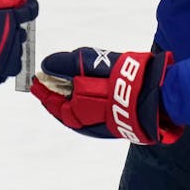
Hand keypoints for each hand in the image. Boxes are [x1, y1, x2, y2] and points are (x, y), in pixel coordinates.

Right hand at [0, 0, 36, 93]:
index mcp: (7, 15)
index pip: (29, 9)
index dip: (29, 6)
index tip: (26, 5)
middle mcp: (11, 33)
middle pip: (19, 30)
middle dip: (9, 28)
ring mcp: (9, 51)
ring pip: (16, 47)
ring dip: (6, 44)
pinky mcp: (3, 68)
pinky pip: (14, 64)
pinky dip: (5, 61)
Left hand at [30, 47, 181, 144]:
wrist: (153, 96)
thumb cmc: (118, 80)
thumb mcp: (85, 64)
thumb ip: (64, 64)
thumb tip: (47, 67)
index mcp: (76, 112)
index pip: (52, 103)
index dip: (43, 90)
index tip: (36, 81)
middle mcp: (87, 124)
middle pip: (65, 109)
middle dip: (56, 95)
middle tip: (48, 82)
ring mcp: (103, 126)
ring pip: (80, 111)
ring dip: (72, 98)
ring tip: (68, 83)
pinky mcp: (117, 123)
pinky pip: (94, 112)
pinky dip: (87, 101)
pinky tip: (90, 89)